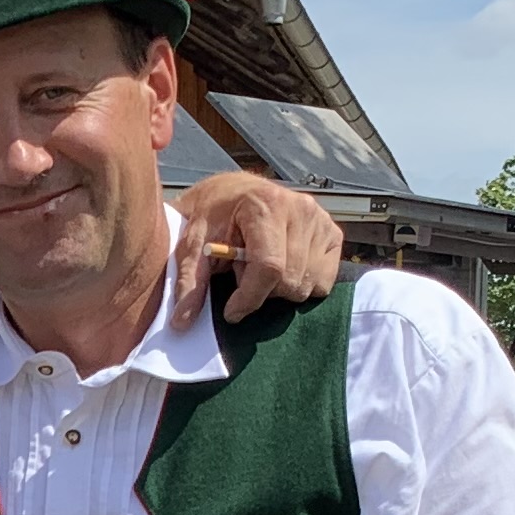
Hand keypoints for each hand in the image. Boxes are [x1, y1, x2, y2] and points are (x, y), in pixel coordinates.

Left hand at [170, 170, 346, 323]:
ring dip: (280, 288)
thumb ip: (190, 280)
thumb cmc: (212, 214)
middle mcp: (301, 209)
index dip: (249, 298)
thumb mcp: (193, 242)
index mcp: (266, 204)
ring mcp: (320, 221)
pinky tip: (282, 266)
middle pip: (289, 281)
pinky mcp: (332, 233)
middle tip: (241, 271)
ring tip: (260, 264)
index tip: (231, 311)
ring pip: (306, 285)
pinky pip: (323, 282)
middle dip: (261, 290)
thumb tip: (182, 323)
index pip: (269, 266)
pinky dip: (301, 284)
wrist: (234, 191)